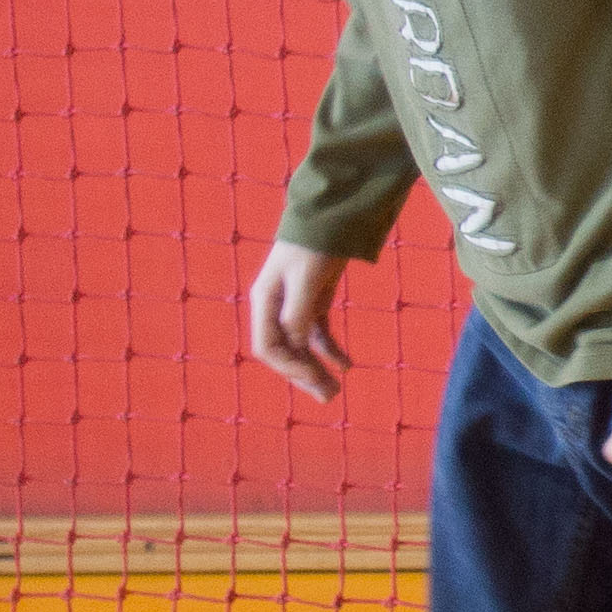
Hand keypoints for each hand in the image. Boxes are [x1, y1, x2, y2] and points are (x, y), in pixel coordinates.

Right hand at [244, 243, 357, 405]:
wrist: (329, 214)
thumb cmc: (313, 244)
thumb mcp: (307, 278)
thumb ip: (298, 312)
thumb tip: (296, 345)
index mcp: (265, 301)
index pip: (268, 347)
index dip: (289, 367)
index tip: (315, 377)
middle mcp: (275, 307)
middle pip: (285, 352)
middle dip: (304, 375)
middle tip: (329, 397)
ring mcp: (293, 305)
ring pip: (302, 346)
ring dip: (317, 368)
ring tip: (336, 389)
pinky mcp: (314, 301)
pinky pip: (318, 333)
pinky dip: (330, 349)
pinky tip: (347, 364)